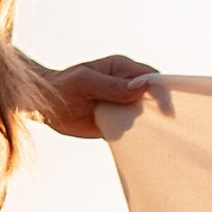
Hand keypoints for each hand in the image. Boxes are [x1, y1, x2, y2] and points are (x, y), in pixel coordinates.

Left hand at [27, 54, 162, 140]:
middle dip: (160, 111)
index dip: (162, 94)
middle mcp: (127, 86)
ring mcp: (124, 104)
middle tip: (165, 127)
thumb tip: (140, 89)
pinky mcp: (118, 122)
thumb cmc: (62, 86)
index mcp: (123, 69)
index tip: (166, 112)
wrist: (45, 106)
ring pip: (146, 116)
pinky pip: (133, 130)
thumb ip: (111, 85)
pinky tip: (137, 143)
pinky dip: (137, 137)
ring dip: (148, 126)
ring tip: (149, 137)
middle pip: (154, 97)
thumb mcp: (84, 82)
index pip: (151, 78)